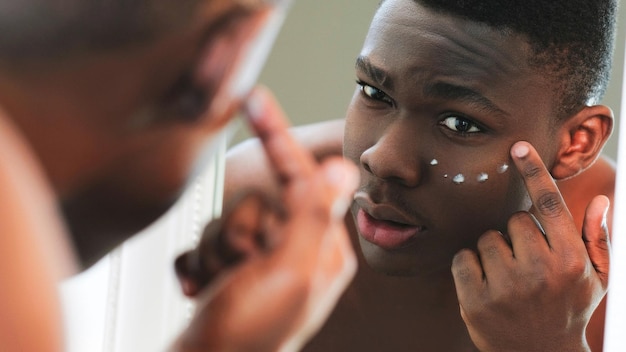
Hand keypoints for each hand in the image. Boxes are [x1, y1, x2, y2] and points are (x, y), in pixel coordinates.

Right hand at [173, 87, 358, 351]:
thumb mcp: (289, 271)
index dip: (277, 138)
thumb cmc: (249, 334)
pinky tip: (203, 291)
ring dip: (215, 255)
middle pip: (257, 201)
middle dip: (237, 235)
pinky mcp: (232, 270)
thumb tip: (344, 166)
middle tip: (241, 271)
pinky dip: (198, 266)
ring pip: (228, 221)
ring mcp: (263, 262)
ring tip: (220, 287)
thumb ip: (313, 217)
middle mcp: (296, 252)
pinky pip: (205, 241)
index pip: (301, 179)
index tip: (253, 99)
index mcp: (322, 251)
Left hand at [451, 141, 609, 351]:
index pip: (548, 204)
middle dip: (517, 237)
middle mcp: (539, 270)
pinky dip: (469, 266)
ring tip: (508, 279)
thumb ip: (596, 238)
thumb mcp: (595, 279)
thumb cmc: (568, 309)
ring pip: (486, 238)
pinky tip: (486, 285)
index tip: (518, 146)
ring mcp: (506, 286)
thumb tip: (600, 199)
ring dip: (493, 253)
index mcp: (570, 259)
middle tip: (526, 263)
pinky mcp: (476, 300)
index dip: (533, 171)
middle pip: (513, 222)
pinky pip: (462, 258)